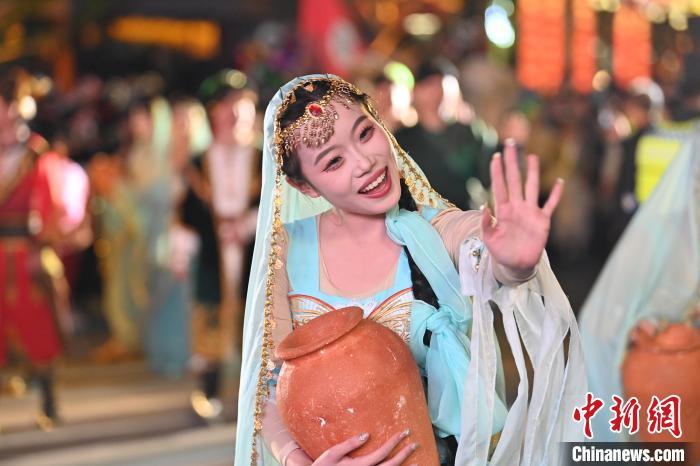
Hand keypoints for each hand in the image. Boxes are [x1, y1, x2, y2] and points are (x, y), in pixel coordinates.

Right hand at [291, 430, 417, 465]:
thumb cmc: (323, 465)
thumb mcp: (332, 453)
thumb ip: (349, 444)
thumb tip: (366, 435)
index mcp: (360, 465)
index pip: (382, 452)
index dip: (394, 442)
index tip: (404, 432)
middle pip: (391, 465)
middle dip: (404, 454)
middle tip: (415, 444)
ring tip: (415, 461)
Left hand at [481, 140, 562, 272]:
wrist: (515, 265)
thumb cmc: (500, 252)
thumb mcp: (489, 239)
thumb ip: (486, 224)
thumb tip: (483, 206)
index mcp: (502, 210)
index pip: (499, 186)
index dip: (498, 172)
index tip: (496, 156)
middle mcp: (516, 207)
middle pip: (514, 180)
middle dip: (512, 162)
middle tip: (510, 144)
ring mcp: (530, 212)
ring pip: (531, 187)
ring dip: (532, 172)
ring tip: (532, 156)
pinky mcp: (542, 221)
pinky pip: (550, 205)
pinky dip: (555, 194)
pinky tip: (559, 182)